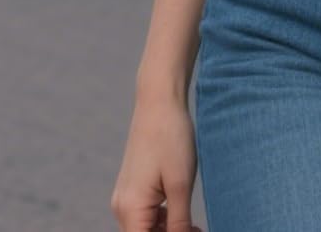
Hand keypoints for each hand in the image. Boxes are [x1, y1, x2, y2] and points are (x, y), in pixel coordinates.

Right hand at [111, 94, 202, 231]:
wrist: (159, 102)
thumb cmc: (171, 139)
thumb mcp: (180, 185)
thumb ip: (179, 223)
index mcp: (130, 209)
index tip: (192, 231)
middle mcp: (122, 207)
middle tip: (198, 229)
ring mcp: (126, 197)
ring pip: (146, 229)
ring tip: (195, 226)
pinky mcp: (133, 189)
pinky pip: (146, 215)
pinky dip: (164, 220)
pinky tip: (184, 216)